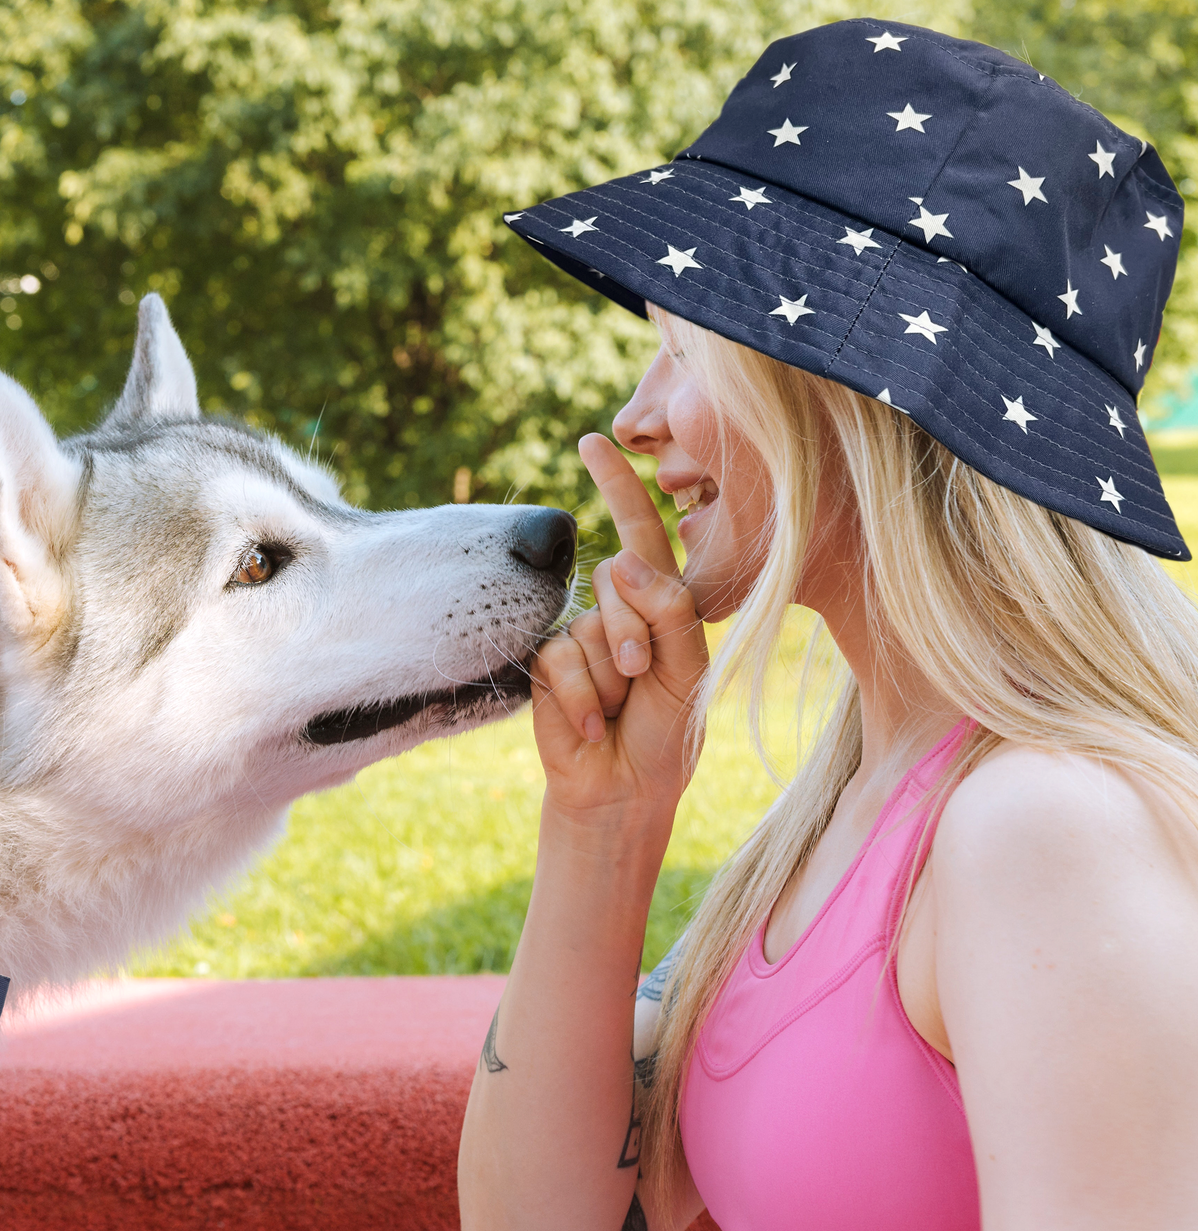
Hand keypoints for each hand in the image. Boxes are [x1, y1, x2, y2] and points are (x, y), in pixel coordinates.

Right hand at [530, 435, 708, 822]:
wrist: (621, 789)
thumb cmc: (665, 734)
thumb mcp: (687, 672)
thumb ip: (668, 612)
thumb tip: (618, 561)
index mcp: (660, 603)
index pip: (641, 533)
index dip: (617, 485)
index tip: (593, 441)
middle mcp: (616, 611)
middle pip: (619, 582)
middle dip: (634, 636)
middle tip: (641, 682)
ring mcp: (577, 635)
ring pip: (589, 627)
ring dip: (607, 677)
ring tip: (615, 710)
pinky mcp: (544, 664)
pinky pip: (560, 658)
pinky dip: (579, 696)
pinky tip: (590, 725)